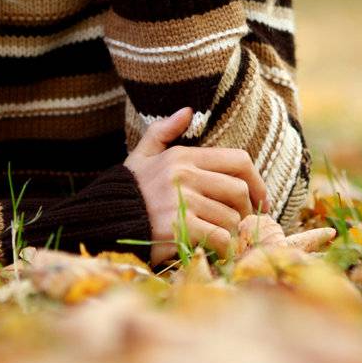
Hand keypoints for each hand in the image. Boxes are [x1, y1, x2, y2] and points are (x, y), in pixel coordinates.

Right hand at [123, 106, 270, 263]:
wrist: (100, 223)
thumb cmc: (125, 192)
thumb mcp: (141, 156)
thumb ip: (162, 132)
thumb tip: (187, 110)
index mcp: (182, 156)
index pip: (238, 161)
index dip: (257, 181)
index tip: (261, 200)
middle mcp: (184, 175)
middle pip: (239, 190)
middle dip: (248, 210)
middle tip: (245, 224)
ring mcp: (182, 201)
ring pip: (231, 217)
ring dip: (233, 233)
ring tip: (227, 239)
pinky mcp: (179, 228)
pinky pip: (219, 238)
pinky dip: (224, 248)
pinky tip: (217, 251)